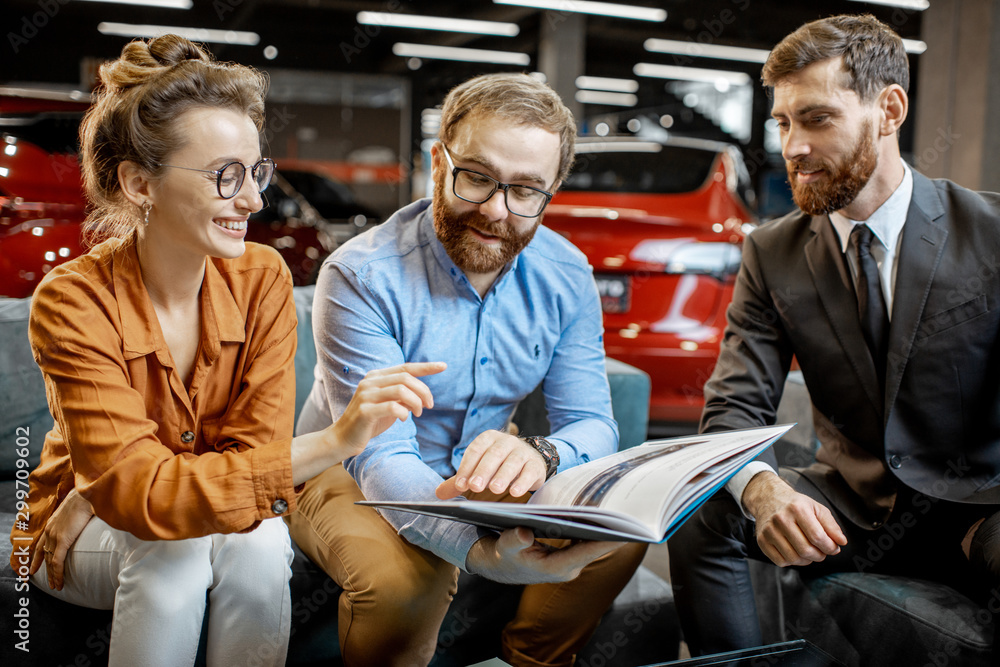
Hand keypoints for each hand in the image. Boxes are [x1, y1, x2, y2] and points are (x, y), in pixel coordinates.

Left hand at [29, 488, 93, 589]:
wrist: (88, 493)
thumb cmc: (87, 498)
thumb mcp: (77, 510)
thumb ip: (77, 518)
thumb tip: (85, 522)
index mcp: (52, 524)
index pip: (40, 545)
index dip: (36, 557)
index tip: (33, 567)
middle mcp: (50, 531)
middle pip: (44, 555)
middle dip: (44, 570)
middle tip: (46, 582)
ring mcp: (55, 536)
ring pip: (50, 562)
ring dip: (52, 576)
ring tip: (56, 586)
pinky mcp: (62, 540)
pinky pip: (57, 562)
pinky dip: (57, 574)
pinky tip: (59, 582)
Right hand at [293, 362, 446, 484]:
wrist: (343, 439)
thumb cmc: (370, 421)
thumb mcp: (389, 405)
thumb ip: (403, 396)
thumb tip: (422, 394)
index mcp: (377, 376)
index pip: (405, 367)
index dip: (426, 367)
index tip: (444, 366)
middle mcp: (370, 381)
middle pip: (406, 378)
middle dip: (423, 391)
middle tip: (429, 405)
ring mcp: (366, 395)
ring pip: (401, 390)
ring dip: (416, 402)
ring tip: (418, 413)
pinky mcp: (365, 410)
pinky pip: (393, 406)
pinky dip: (404, 412)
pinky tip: (405, 418)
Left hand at [436, 430, 546, 499]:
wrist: (528, 462)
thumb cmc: (497, 467)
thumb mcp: (477, 471)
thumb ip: (460, 482)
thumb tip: (438, 493)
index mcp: (488, 439)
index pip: (475, 451)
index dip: (467, 467)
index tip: (460, 485)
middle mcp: (506, 442)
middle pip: (494, 454)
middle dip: (483, 471)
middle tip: (475, 487)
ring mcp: (522, 452)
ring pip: (513, 461)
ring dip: (503, 475)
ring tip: (494, 489)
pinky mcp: (535, 464)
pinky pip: (529, 471)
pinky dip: (523, 482)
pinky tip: (515, 492)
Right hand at [465, 527, 624, 584]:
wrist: (501, 566)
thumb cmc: (503, 555)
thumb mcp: (504, 547)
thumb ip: (513, 540)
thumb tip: (525, 533)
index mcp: (554, 568)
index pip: (585, 553)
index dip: (605, 542)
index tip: (623, 532)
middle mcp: (567, 568)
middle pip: (595, 549)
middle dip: (611, 533)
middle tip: (630, 515)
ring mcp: (570, 564)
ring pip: (594, 546)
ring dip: (606, 531)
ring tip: (623, 510)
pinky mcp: (570, 558)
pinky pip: (588, 544)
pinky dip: (596, 530)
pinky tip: (604, 514)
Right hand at [742, 471, 846, 566]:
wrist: (768, 499)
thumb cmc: (795, 505)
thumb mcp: (816, 508)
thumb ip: (831, 525)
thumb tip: (841, 542)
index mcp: (797, 508)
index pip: (817, 537)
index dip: (830, 547)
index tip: (834, 548)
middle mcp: (780, 519)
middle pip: (805, 550)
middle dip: (819, 555)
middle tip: (822, 552)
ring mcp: (769, 531)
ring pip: (793, 558)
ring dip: (807, 560)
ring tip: (809, 553)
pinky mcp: (761, 541)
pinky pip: (780, 561)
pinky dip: (792, 562)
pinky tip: (796, 553)